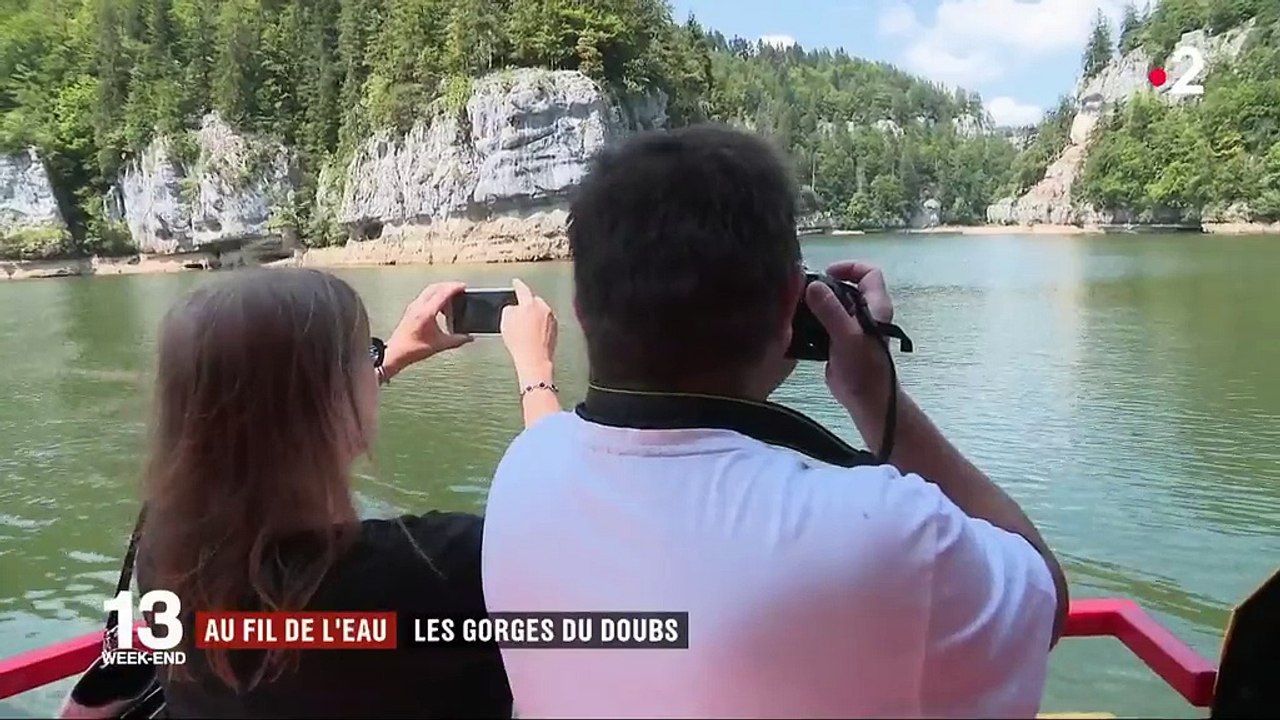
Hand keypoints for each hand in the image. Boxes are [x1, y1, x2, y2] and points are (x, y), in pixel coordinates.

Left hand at [383, 281, 472, 378]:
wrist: (396, 353)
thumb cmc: (413, 349)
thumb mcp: (439, 345)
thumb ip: (457, 340)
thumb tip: (469, 338)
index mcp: (426, 312)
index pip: (442, 293)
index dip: (454, 288)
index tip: (463, 287)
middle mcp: (418, 306)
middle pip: (435, 287)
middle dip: (448, 286)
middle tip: (459, 289)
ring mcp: (413, 307)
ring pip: (429, 291)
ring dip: (441, 291)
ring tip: (452, 299)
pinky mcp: (411, 310)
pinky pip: (424, 297)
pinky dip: (434, 296)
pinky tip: (440, 307)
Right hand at [500, 278, 557, 383]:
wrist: (534, 359)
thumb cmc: (519, 342)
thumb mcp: (505, 320)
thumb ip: (510, 309)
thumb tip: (514, 308)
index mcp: (530, 303)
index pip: (522, 289)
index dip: (517, 285)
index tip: (516, 282)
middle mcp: (543, 308)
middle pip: (533, 301)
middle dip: (526, 305)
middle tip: (518, 315)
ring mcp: (551, 319)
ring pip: (540, 312)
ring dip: (533, 317)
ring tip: (524, 331)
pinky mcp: (555, 329)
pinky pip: (545, 323)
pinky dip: (539, 326)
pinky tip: (532, 336)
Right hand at [804, 261, 894, 408]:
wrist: (865, 399)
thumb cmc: (863, 368)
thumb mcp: (847, 336)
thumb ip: (831, 310)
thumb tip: (812, 286)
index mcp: (875, 306)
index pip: (869, 273)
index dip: (850, 267)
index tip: (826, 274)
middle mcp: (865, 313)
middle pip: (847, 286)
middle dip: (826, 285)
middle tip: (803, 291)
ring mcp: (851, 327)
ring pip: (834, 304)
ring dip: (816, 302)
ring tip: (796, 305)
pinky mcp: (838, 340)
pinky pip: (825, 322)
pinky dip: (812, 319)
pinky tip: (796, 323)